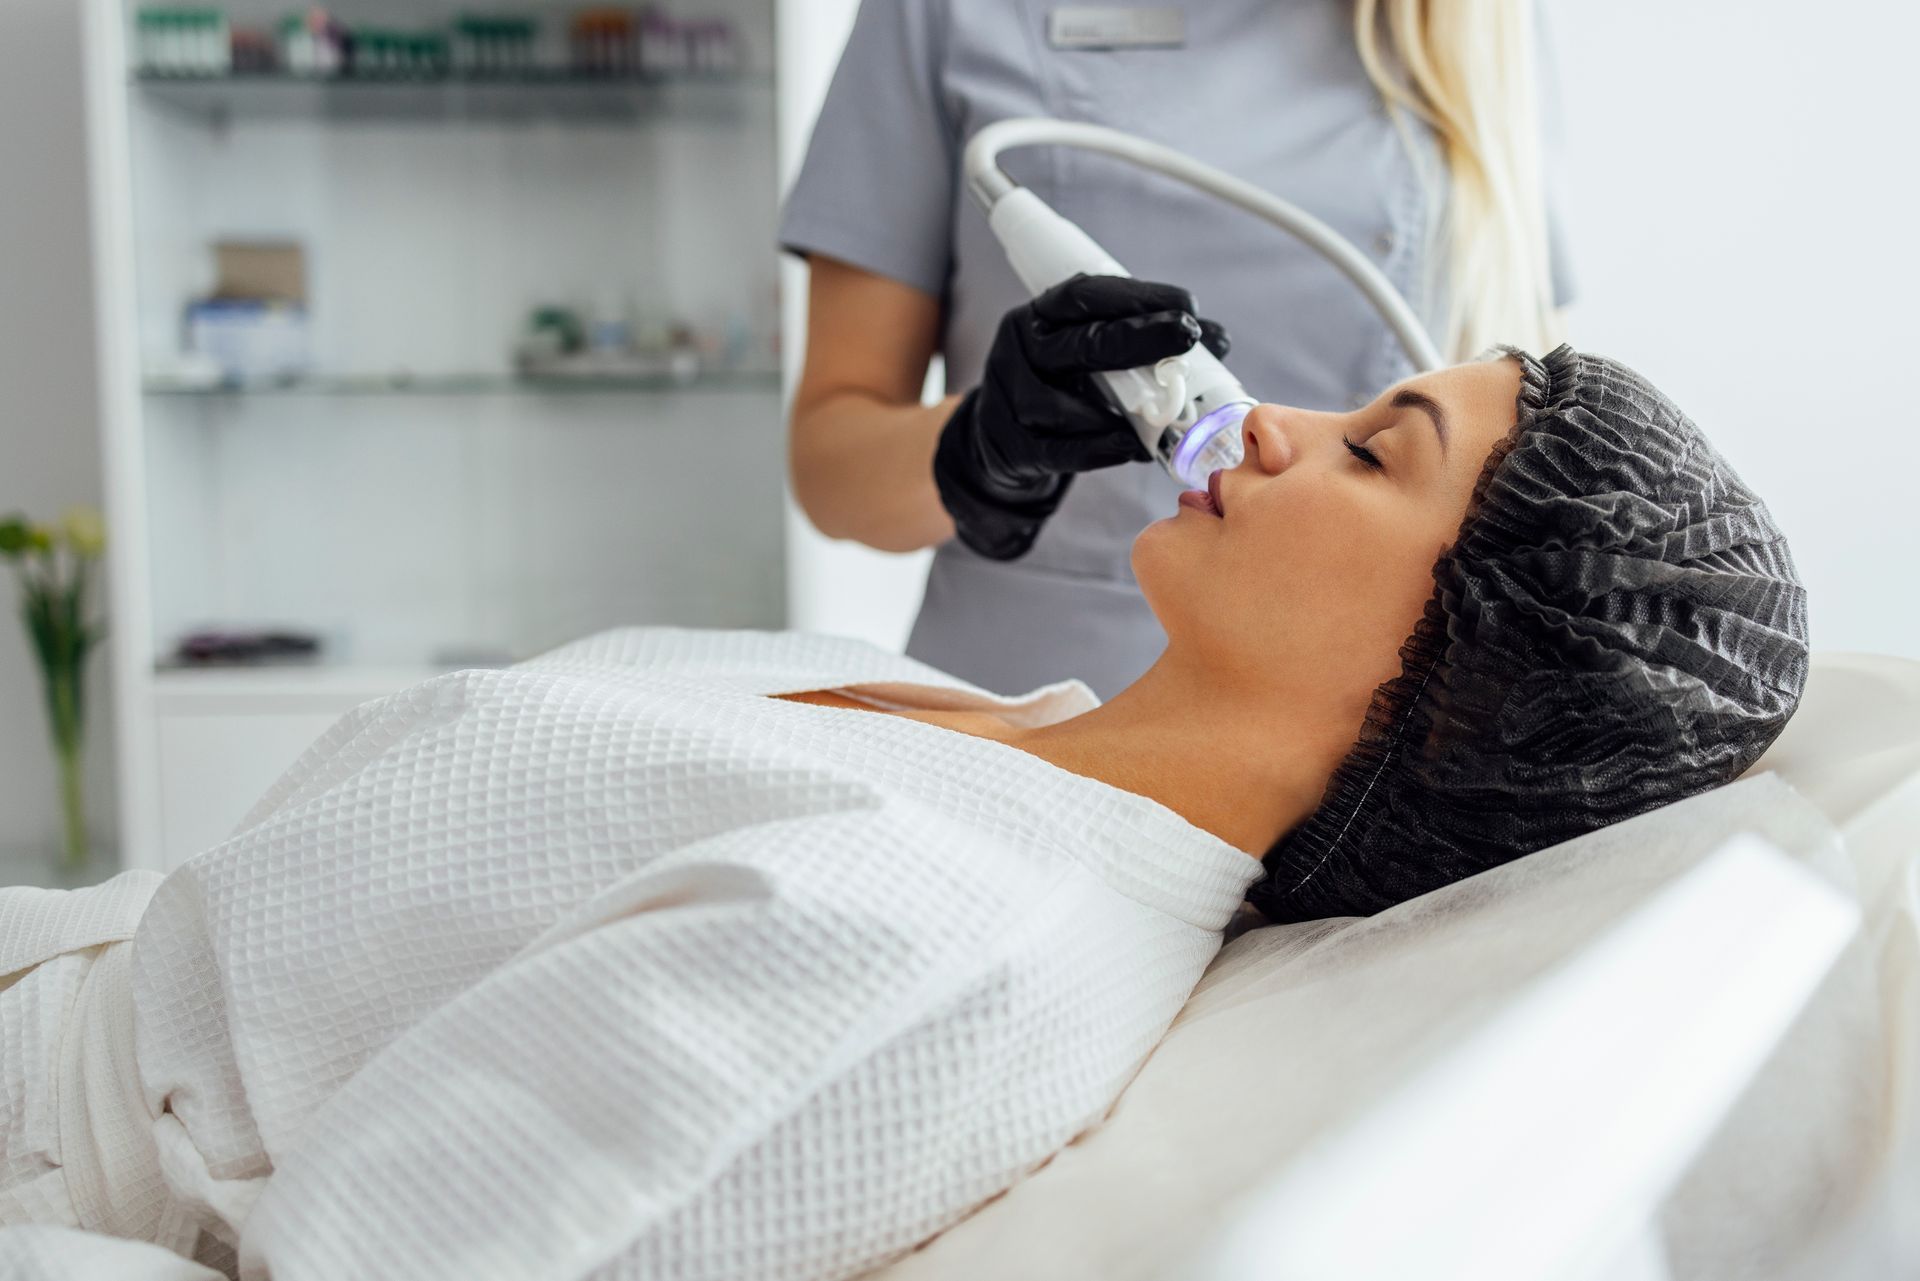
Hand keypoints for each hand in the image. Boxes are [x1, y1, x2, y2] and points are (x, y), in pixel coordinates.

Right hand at [933, 274, 1231, 560]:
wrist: (1002, 439)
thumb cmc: (1063, 387)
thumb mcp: (1092, 355)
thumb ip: (1145, 343)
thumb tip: (1218, 339)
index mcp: (1041, 316)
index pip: (1086, 295)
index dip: (1138, 297)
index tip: (1186, 305)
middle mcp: (1021, 350)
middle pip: (1081, 344)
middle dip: (1141, 339)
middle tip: (1188, 335)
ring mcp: (1010, 399)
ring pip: (1064, 405)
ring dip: (1120, 409)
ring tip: (1165, 411)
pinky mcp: (1013, 446)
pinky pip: (1060, 451)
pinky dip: (1102, 449)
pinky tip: (1135, 448)